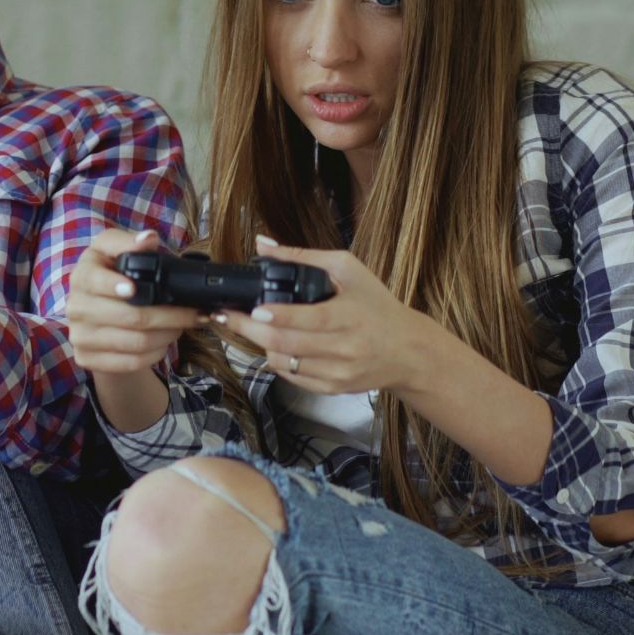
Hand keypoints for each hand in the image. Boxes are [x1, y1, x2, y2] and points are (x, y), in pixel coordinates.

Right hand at [64, 227, 201, 375]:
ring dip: (168, 335)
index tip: (135, 289)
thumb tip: (148, 239)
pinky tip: (165, 342)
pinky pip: (131, 362)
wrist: (96, 318)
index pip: (95, 280)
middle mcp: (75, 307)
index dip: (116, 285)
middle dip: (171, 316)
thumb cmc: (113, 278)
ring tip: (183, 326)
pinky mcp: (87, 359)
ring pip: (136, 342)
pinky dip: (156, 353)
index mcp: (82, 275)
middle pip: (130, 317)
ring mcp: (80, 336)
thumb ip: (129, 242)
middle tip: (195, 313)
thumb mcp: (115, 253)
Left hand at [214, 236, 437, 396]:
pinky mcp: (332, 388)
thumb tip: (263, 245)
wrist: (406, 350)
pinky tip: (278, 345)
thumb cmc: (376, 305)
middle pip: (284, 345)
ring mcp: (337, 373)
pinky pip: (292, 378)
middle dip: (248, 330)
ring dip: (261, 345)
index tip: (253, 308)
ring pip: (283, 364)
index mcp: (348, 317)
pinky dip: (278, 361)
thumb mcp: (348, 270)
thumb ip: (303, 257)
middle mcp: (343, 349)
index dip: (275, 316)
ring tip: (254, 328)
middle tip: (227, 316)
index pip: (306, 320)